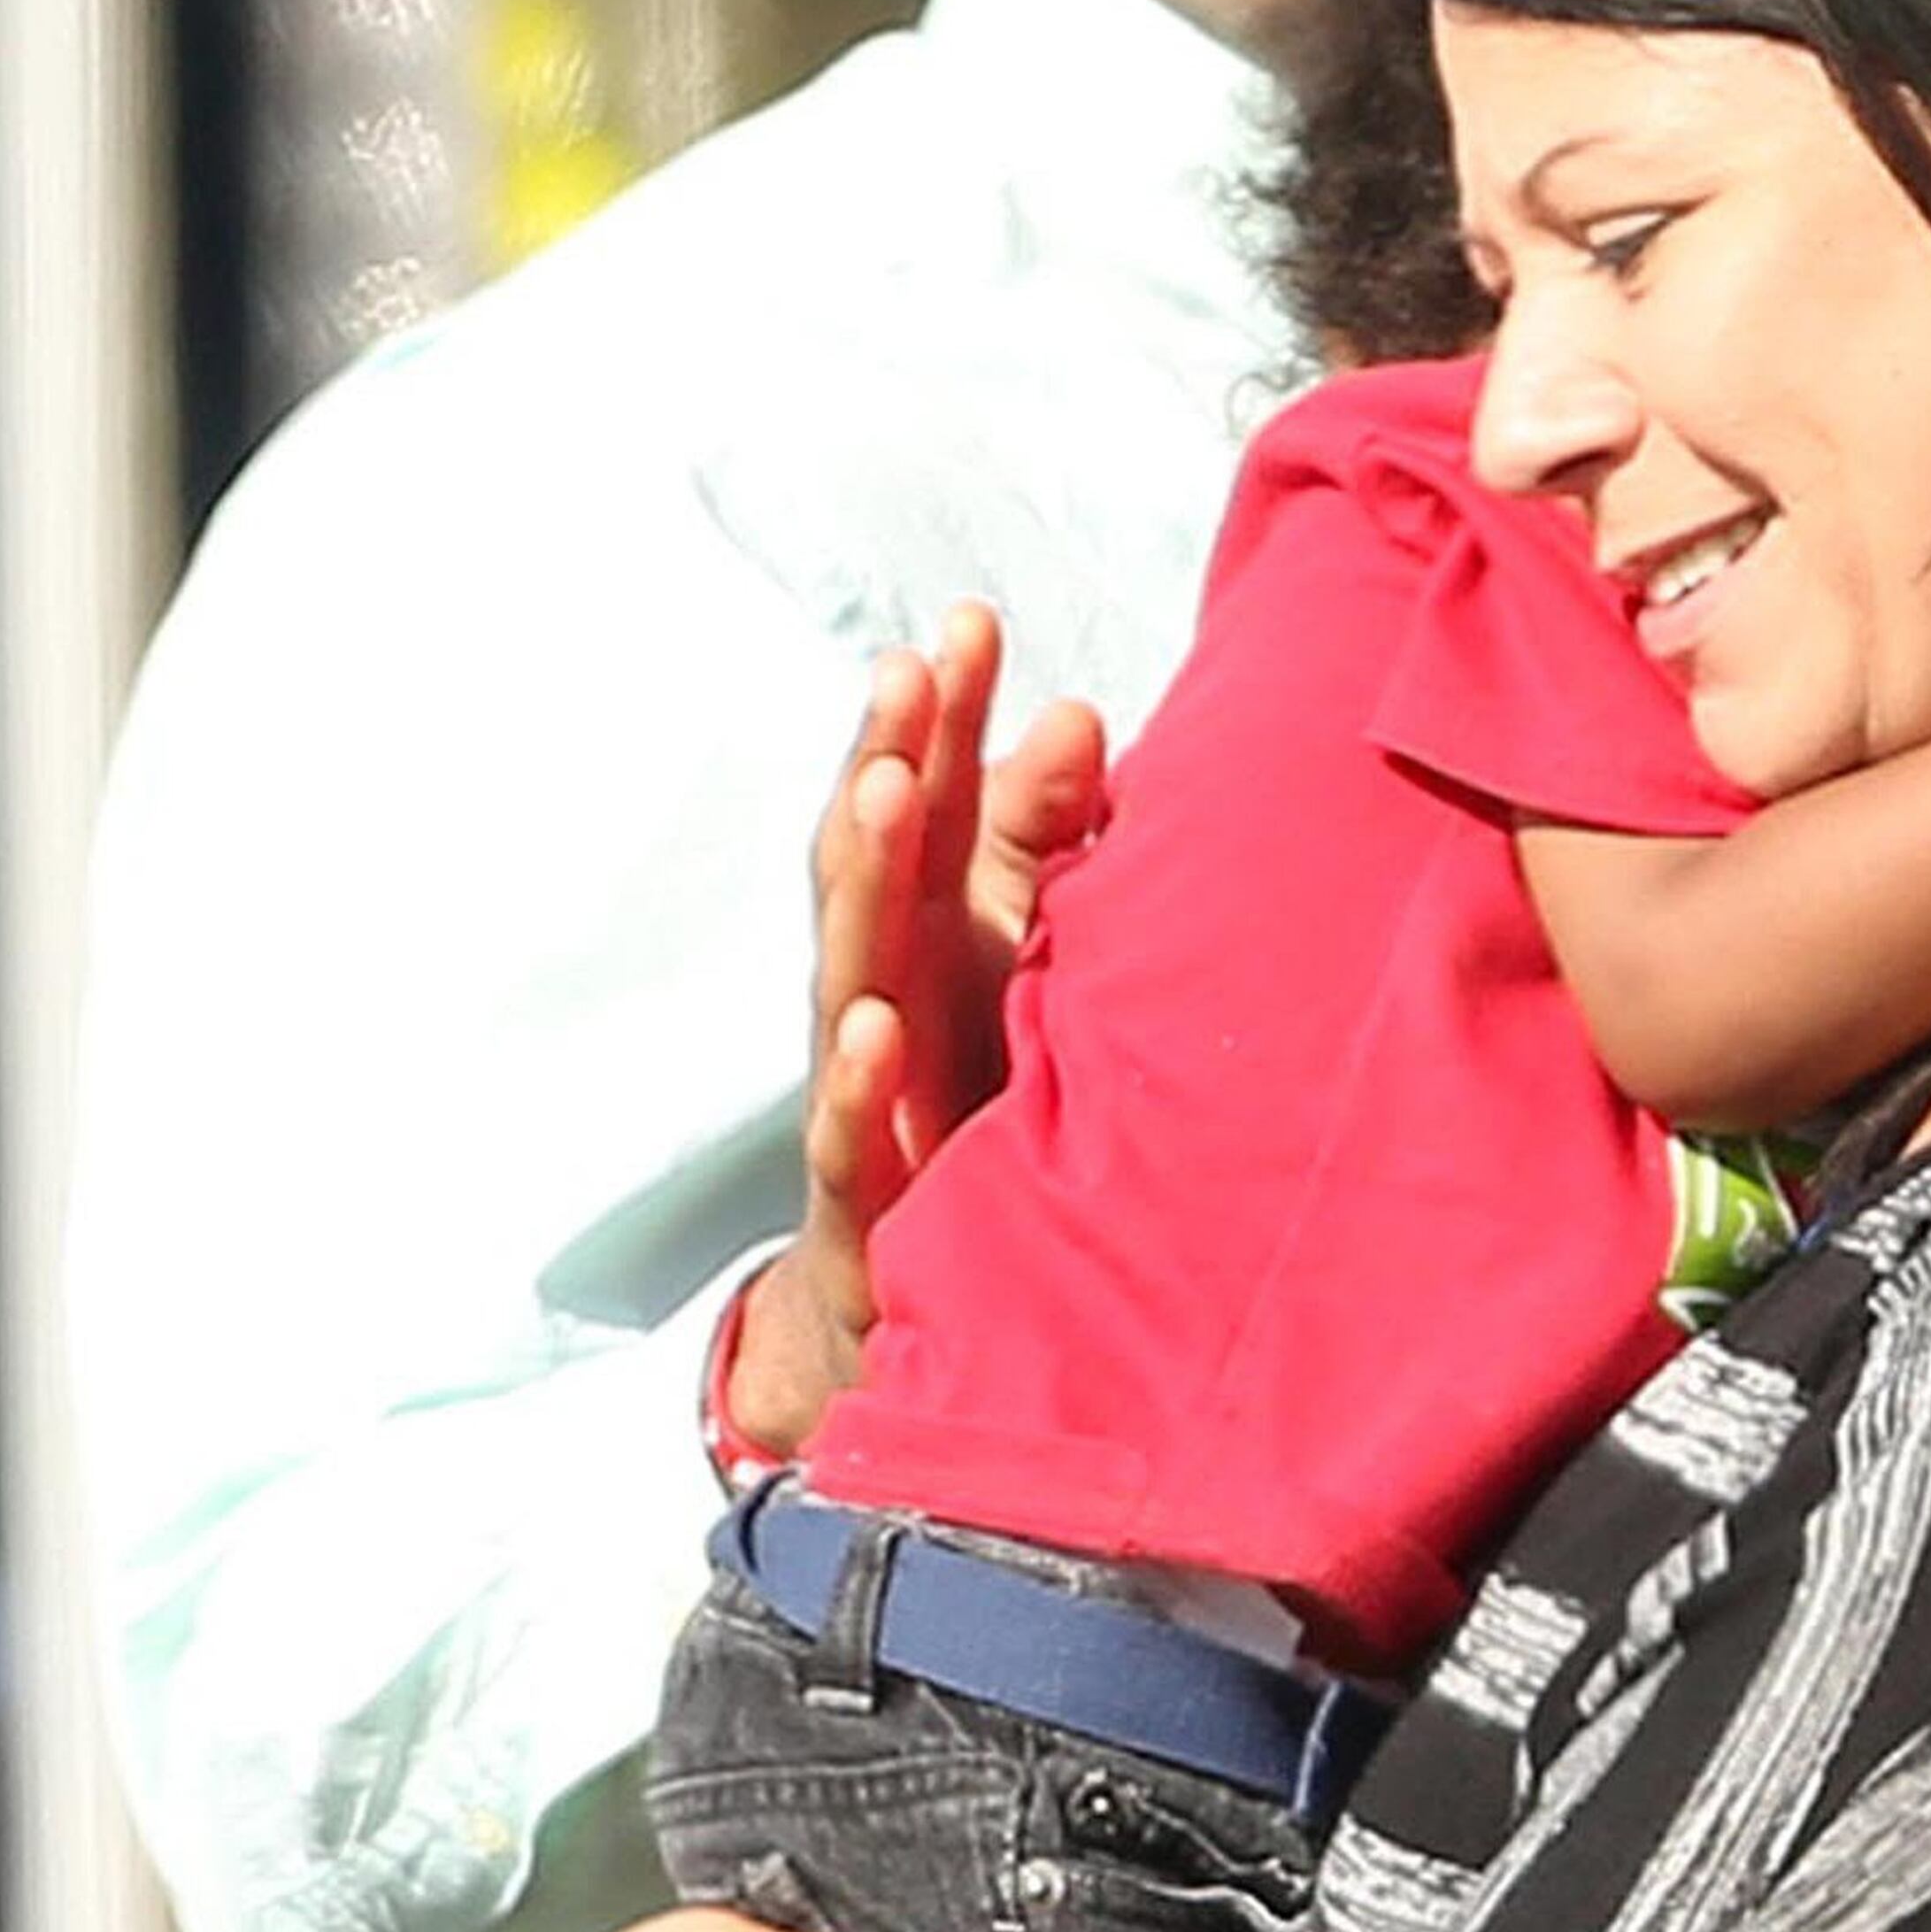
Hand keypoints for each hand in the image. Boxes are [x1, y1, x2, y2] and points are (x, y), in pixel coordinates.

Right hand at [727, 616, 1109, 1463]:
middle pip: (877, 868)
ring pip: (849, 974)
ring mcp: (869, 1097)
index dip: (941, 721)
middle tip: (910, 666)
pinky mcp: (867, 1203)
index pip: (926, 811)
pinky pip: (851, 1138)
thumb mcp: (1013, 965)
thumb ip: (1039, 848)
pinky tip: (876, 1030)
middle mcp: (887, 999)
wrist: (913, 1309)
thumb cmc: (973, 1105)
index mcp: (929, 940)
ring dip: (862, 880)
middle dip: (887, 762)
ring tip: (879, 790)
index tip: (970, 622)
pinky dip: (860, 1085)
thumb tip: (1081, 713)